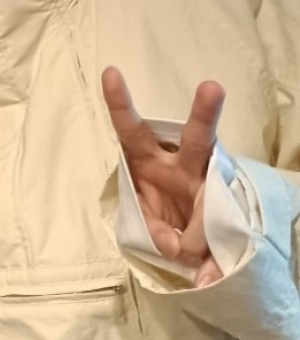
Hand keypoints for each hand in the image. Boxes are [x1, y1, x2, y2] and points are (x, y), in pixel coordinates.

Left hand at [101, 66, 223, 287]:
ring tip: (198, 237)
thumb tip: (178, 250)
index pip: (130, 128)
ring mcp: (211, 184)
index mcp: (146, 161)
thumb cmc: (164, 222)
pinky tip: (200, 266)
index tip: (110, 72)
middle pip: (198, 137)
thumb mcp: (152, 231)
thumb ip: (161, 239)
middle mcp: (183, 165)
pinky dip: (211, 254)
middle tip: (212, 88)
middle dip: (205, 113)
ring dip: (225, 198)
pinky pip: (225, 228)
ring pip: (230, 190)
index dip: (119, 103)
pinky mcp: (229, 205)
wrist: (191, 247)